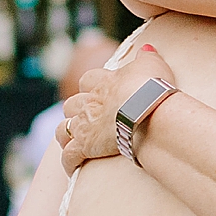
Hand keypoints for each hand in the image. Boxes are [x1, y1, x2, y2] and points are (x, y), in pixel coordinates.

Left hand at [55, 44, 177, 174]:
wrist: (146, 111)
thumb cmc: (151, 88)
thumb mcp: (153, 65)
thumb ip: (148, 56)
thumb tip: (147, 48)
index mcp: (103, 82)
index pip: (88, 80)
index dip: (90, 86)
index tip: (97, 92)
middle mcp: (89, 102)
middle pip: (71, 104)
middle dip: (75, 112)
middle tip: (86, 120)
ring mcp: (85, 125)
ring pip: (63, 129)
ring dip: (66, 135)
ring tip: (73, 142)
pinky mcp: (85, 146)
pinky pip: (69, 156)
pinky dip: (69, 162)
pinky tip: (72, 167)